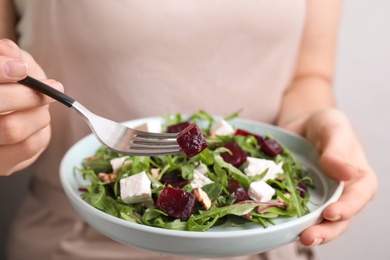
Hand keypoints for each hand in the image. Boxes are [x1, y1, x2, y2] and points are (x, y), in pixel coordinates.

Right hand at [0, 39, 62, 175]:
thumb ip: (5, 54)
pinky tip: (38, 124)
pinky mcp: (1, 165)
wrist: (14, 113)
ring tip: (40, 107)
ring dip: (38, 113)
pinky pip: (30, 147)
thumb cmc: (9, 86)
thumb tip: (11, 56)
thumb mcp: (6, 61)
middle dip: (28, 96)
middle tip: (50, 88)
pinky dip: (42, 131)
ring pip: (13, 129)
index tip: (22, 69)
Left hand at [293, 108, 376, 245]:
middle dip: (326, 230)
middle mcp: (342, 194)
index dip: (346, 209)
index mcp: (359, 179)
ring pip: (319, 221)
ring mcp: (321, 198)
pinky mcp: (301, 198)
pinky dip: (290, 219)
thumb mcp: (334, 130)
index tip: (331, 213)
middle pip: (339, 219)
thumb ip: (338, 150)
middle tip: (309, 237)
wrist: (302, 123)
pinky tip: (279, 224)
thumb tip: (349, 173)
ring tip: (298, 238)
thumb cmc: (325, 124)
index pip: (357, 198)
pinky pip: (297, 211)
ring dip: (311, 232)